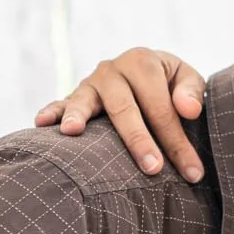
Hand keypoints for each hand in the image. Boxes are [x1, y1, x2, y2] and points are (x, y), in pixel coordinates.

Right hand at [35, 49, 208, 181]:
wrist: (147, 73)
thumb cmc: (171, 84)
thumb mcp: (187, 78)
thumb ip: (191, 91)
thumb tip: (188, 110)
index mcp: (142, 62)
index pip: (161, 106)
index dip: (177, 140)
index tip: (192, 171)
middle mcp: (113, 69)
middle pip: (125, 107)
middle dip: (139, 140)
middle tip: (153, 169)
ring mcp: (90, 83)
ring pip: (85, 101)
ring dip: (77, 115)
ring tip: (72, 132)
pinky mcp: (76, 96)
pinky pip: (60, 103)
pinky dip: (51, 111)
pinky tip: (41, 123)